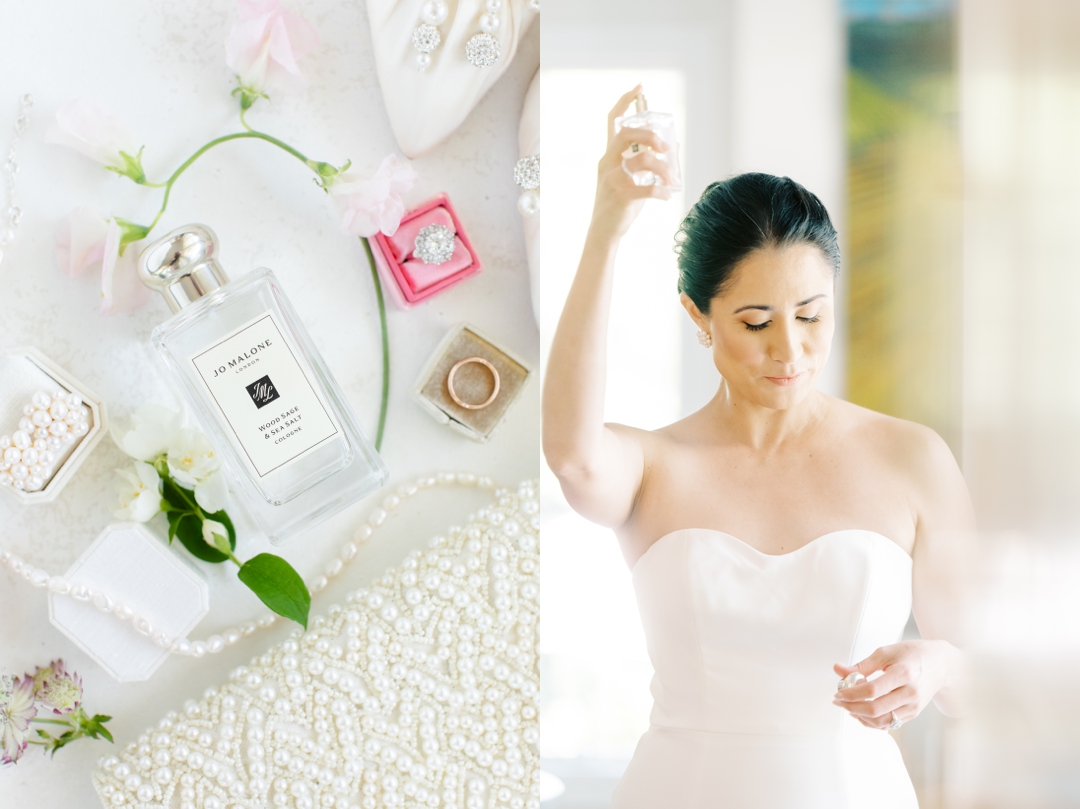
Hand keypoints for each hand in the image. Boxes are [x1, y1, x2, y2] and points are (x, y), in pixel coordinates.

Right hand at [588, 85, 674, 242]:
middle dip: (651, 136)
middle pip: (628, 134)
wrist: (604, 233)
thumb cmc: (620, 205)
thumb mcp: (632, 179)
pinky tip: (667, 196)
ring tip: (672, 181)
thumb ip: (647, 163)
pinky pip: (647, 187)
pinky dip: (662, 191)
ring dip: (664, 169)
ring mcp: (612, 178)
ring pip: (642, 160)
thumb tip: (674, 145)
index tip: (639, 88)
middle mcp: (608, 162)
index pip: (613, 121)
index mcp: (609, 155)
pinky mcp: (621, 195)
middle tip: (666, 148)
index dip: (625, 102)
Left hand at [832, 640, 959, 729]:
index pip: (871, 690)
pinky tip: (861, 713)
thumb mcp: (886, 652)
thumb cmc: (914, 655)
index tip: (838, 692)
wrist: (942, 665)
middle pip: (876, 709)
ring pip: (882, 721)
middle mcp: (910, 693)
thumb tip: (839, 670)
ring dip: (860, 717)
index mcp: (903, 674)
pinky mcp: (913, 714)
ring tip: (848, 707)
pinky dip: (872, 722)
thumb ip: (862, 665)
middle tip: (839, 701)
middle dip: (852, 707)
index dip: (851, 693)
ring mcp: (913, 706)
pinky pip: (890, 724)